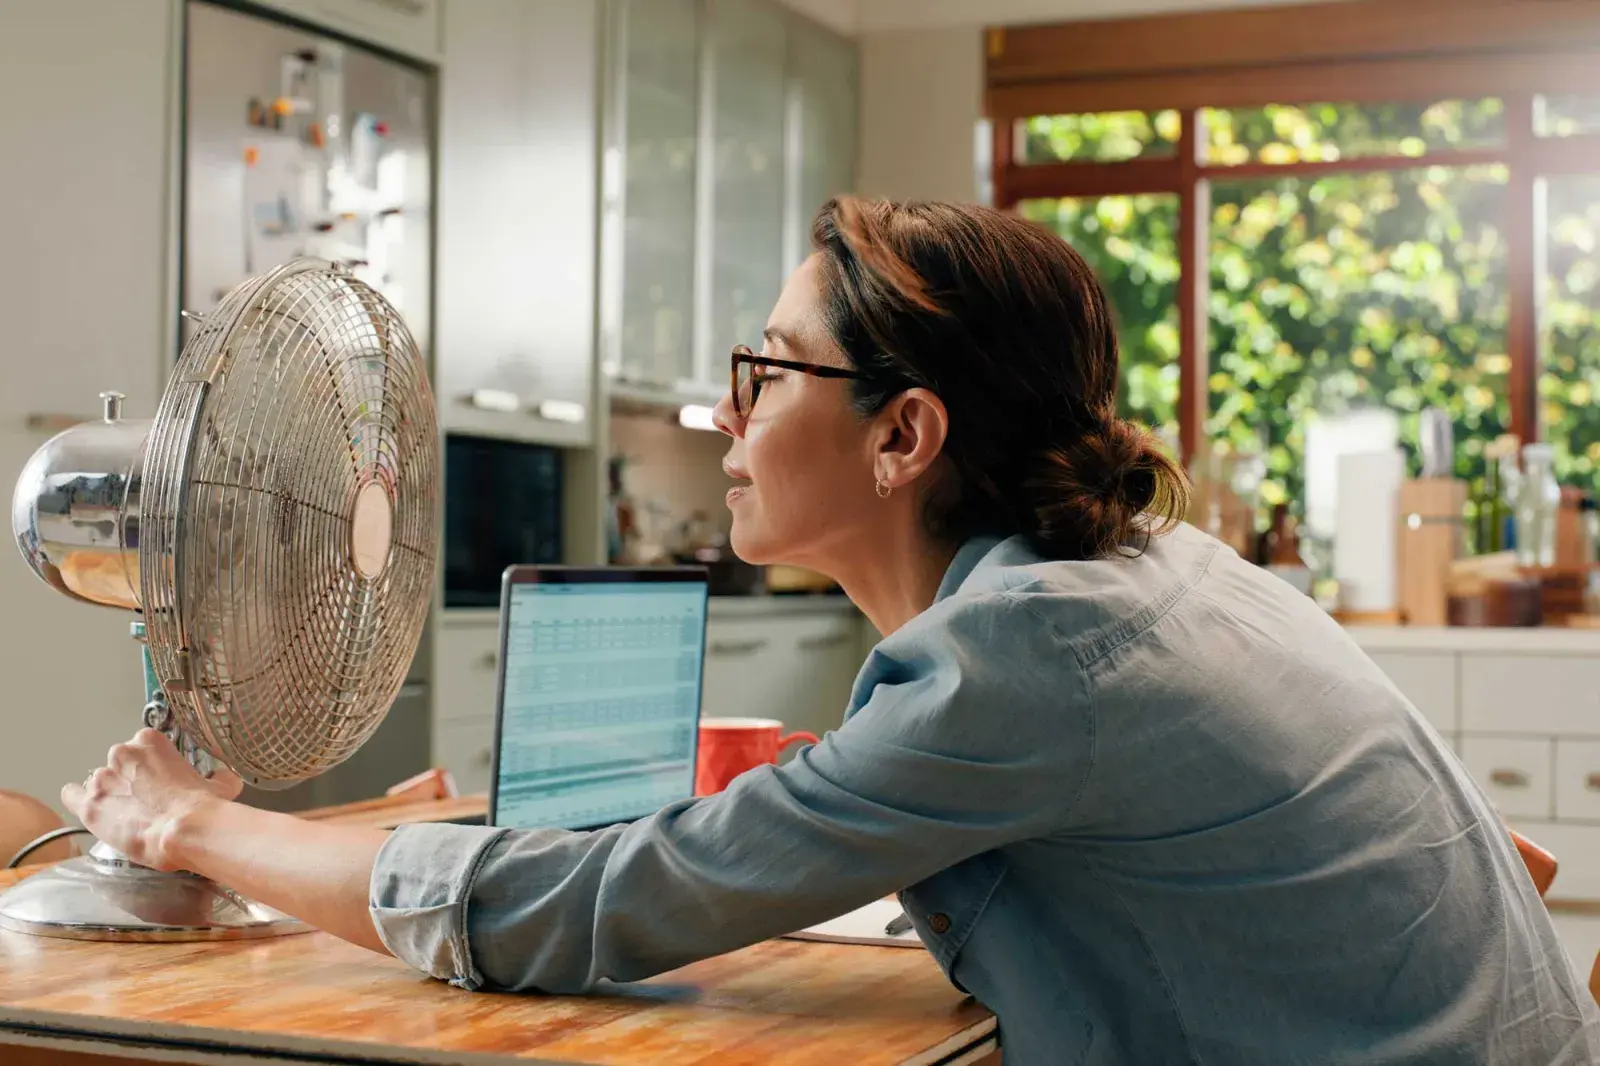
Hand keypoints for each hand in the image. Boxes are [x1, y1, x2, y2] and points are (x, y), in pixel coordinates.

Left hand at [61, 728, 243, 871]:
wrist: (185, 830)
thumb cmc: (203, 806)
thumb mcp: (221, 784)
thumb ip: (218, 776)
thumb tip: (223, 778)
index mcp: (150, 741)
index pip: (141, 748)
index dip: (150, 768)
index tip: (158, 783)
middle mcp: (121, 753)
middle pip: (119, 764)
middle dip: (129, 781)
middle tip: (145, 801)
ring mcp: (101, 779)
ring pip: (98, 782)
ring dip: (110, 795)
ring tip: (126, 815)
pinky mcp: (89, 805)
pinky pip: (71, 795)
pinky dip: (78, 800)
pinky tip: (90, 809)